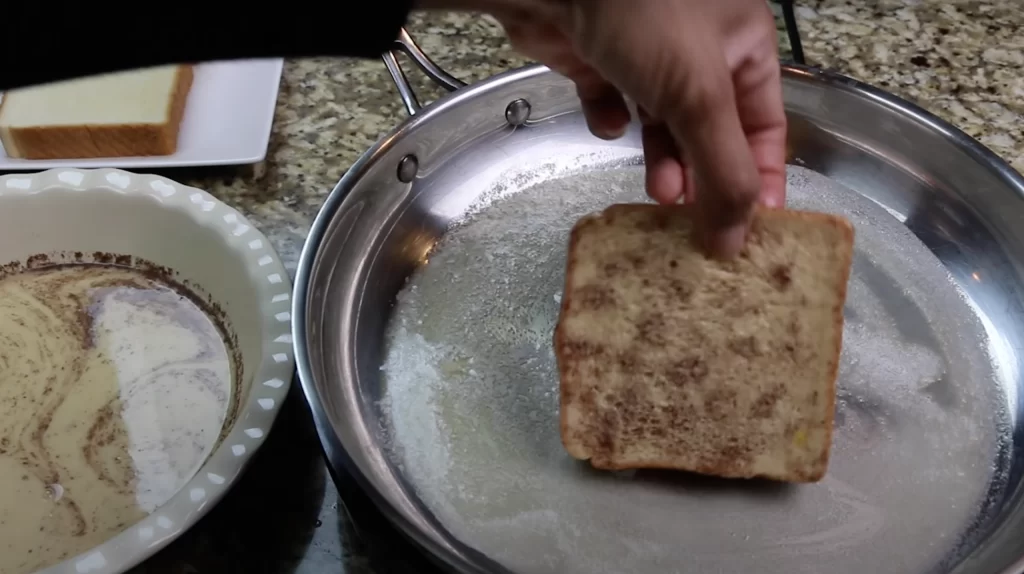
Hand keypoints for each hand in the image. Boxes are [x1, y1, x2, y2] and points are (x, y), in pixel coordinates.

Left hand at [420, 0, 786, 256]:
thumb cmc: (644, 15)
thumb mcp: (699, 95)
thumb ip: (723, 171)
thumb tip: (736, 240)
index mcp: (742, 44)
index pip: (765, 124)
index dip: (760, 177)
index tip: (752, 230)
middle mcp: (699, 48)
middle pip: (711, 131)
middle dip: (703, 175)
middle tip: (691, 218)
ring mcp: (646, 52)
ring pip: (662, 121)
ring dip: (661, 159)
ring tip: (657, 191)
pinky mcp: (597, 57)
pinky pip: (612, 100)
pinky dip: (611, 119)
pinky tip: (608, 123)